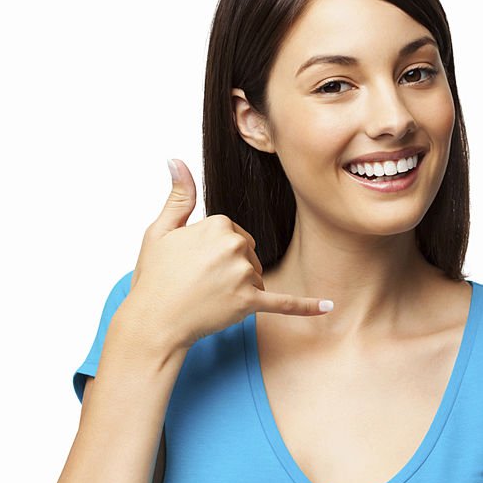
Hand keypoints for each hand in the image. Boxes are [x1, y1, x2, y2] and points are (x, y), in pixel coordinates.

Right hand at [124, 158, 332, 352]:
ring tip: (208, 297)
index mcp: (218, 223)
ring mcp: (244, 275)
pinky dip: (306, 307)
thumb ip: (179, 196)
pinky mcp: (249, 303)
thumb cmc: (155, 277)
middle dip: (231, 268)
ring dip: (240, 289)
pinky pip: (283, 303)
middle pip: (249, 253)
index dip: (215, 251)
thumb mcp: (161, 230)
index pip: (234, 233)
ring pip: (257, 278)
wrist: (154, 321)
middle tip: (198, 282)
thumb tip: (176, 160)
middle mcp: (235, 245)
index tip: (193, 262)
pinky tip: (328, 307)